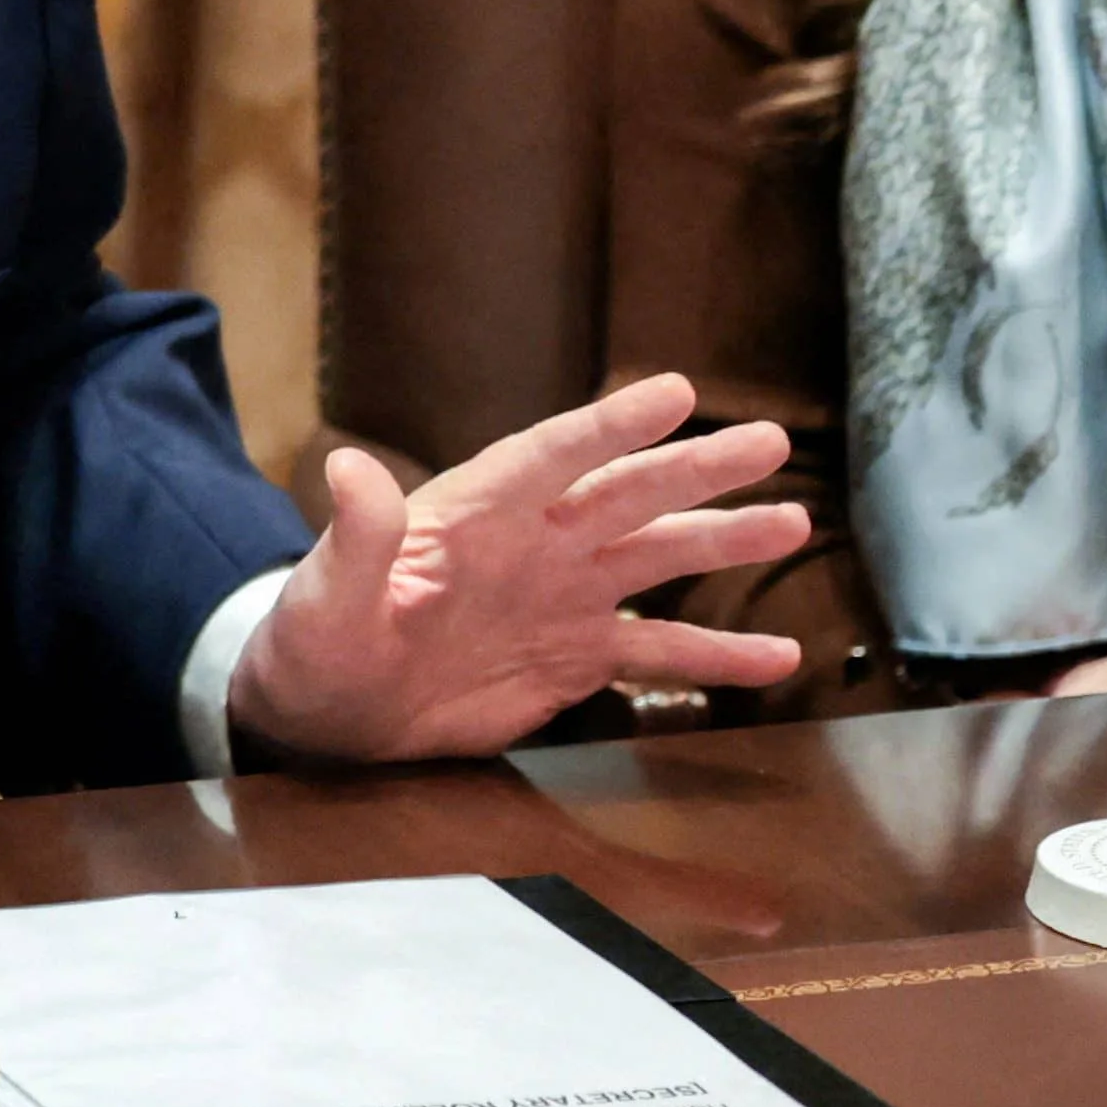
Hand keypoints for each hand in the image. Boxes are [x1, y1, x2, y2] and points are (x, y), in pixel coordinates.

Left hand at [228, 372, 810, 761]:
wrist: (325, 713)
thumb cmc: (313, 644)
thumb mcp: (324, 597)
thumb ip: (355, 539)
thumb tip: (350, 469)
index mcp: (474, 515)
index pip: (550, 456)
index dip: (611, 425)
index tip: (674, 393)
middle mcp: (532, 544)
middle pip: (625, 495)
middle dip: (695, 470)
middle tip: (769, 441)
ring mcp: (560, 599)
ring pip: (656, 559)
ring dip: (723, 541)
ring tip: (793, 522)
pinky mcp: (574, 658)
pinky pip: (658, 653)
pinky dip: (716, 655)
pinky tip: (777, 658)